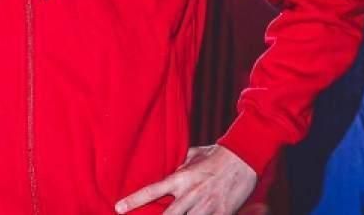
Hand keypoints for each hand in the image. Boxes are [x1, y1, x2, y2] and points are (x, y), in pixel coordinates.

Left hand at [114, 145, 256, 214]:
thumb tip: (169, 171)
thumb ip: (179, 166)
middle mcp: (191, 194)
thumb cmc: (217, 154)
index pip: (152, 190)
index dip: (134, 200)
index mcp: (181, 178)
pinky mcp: (222, 213)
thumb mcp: (193, 156)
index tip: (119, 207)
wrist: (244, 157)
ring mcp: (206, 206)